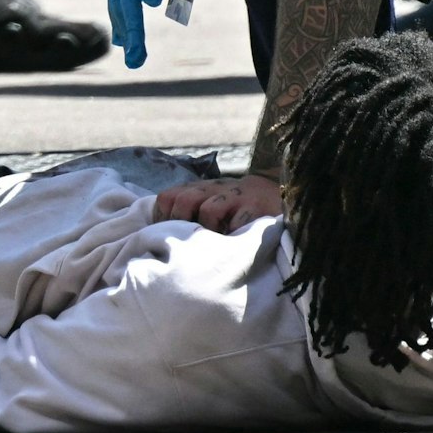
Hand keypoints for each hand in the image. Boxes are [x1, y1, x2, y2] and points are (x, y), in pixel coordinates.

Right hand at [106, 0, 180, 67]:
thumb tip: (148, 2)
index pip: (129, 4)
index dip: (133, 30)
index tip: (136, 53)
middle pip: (119, 8)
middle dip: (127, 35)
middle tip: (136, 62)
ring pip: (117, 2)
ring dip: (121, 25)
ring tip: (125, 47)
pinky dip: (122, 12)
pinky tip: (123, 22)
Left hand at [153, 174, 281, 232]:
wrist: (277, 191)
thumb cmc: (234, 205)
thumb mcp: (208, 200)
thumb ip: (187, 212)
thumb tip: (156, 235)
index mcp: (198, 188)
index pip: (167, 197)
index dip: (162, 217)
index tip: (165, 237)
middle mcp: (214, 188)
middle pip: (184, 200)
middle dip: (182, 223)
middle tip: (189, 244)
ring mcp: (236, 196)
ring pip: (209, 210)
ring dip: (209, 230)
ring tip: (215, 244)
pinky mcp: (256, 208)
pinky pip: (238, 223)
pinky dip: (233, 234)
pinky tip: (235, 242)